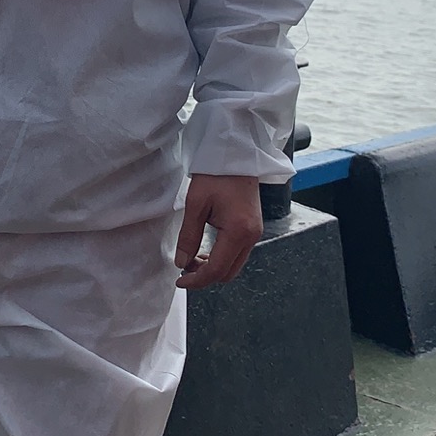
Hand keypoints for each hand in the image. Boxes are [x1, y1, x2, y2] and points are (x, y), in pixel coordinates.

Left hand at [174, 174, 262, 290]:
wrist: (237, 154)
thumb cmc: (216, 174)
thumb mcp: (195, 204)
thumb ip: (188, 237)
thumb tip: (182, 263)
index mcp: (238, 231)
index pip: (217, 270)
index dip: (197, 280)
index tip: (180, 280)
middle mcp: (252, 237)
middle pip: (228, 273)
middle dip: (205, 276)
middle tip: (184, 268)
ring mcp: (255, 233)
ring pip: (234, 265)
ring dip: (213, 268)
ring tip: (192, 258)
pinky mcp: (253, 228)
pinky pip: (238, 253)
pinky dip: (222, 258)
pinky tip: (206, 250)